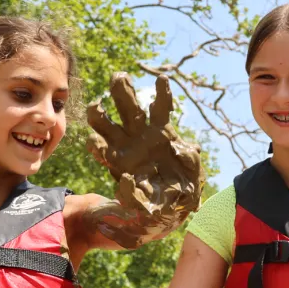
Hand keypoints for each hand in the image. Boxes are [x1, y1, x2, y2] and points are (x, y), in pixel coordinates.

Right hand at [86, 73, 203, 247]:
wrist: (170, 211)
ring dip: (99, 113)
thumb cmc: (183, 185)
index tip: (163, 78)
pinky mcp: (115, 166)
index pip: (162, 108)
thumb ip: (189, 156)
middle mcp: (141, 135)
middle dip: (122, 90)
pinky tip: (95, 144)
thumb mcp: (193, 169)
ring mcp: (125, 149)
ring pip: (107, 125)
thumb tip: (179, 146)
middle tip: (118, 76)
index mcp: (162, 131)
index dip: (163, 93)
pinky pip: (102, 153)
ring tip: (96, 105)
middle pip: (129, 107)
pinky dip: (98, 148)